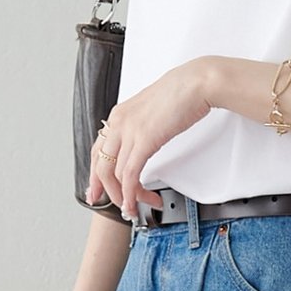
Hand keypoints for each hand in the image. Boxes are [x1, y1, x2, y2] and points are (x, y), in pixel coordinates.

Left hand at [85, 59, 216, 219]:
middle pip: (100, 165)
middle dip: (105, 191)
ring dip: (124, 196)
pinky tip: (137, 202)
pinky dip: (131, 193)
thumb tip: (145, 142)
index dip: (95, 175)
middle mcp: (119, 123)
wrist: (196, 84)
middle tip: (115, 206)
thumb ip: (143, 127)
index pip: (98, 150)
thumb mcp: (153, 111)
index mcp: (119, 115)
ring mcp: (129, 131)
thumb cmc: (181, 94)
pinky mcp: (144, 140)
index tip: (97, 190)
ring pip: (113, 174)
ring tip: (135, 207)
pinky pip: (130, 175)